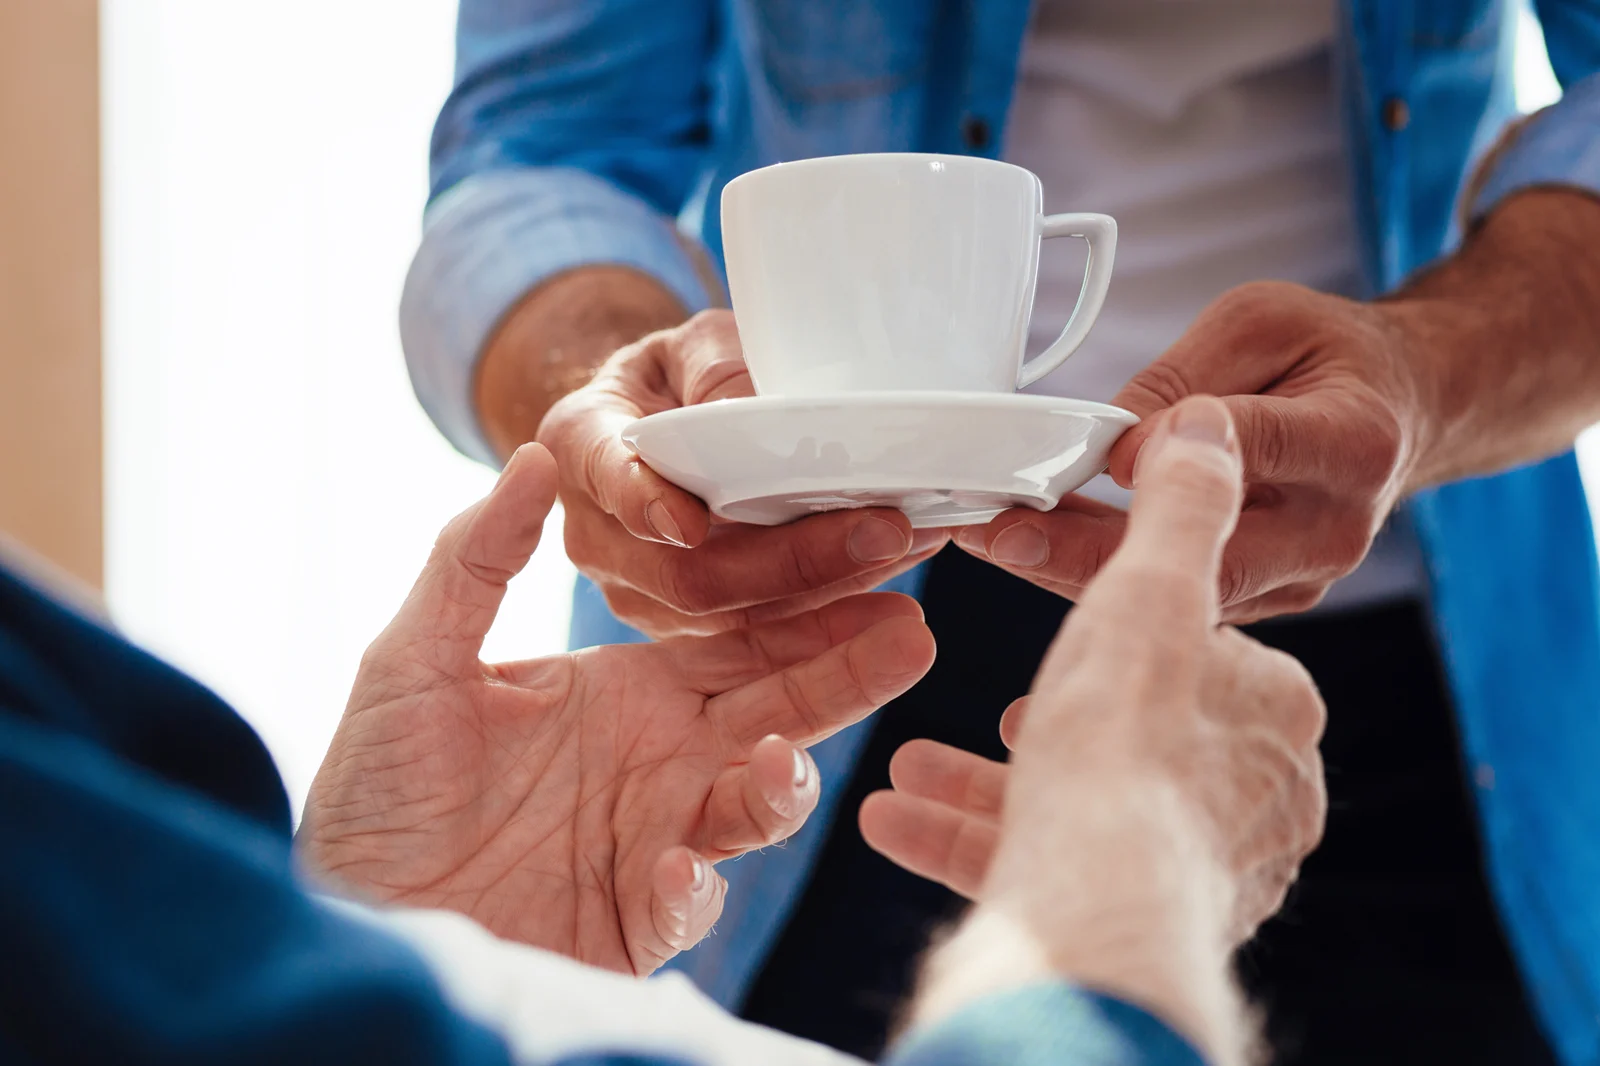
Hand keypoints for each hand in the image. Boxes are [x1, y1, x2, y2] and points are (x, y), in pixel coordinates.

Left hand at [298, 443, 935, 975]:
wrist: (345, 905)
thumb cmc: (376, 787)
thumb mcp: (414, 658)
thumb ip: (474, 561)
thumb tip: (526, 454)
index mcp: (627, 693)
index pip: (738, 639)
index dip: (803, 603)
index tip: (868, 557)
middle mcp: (660, 761)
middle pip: (777, 711)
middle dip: (844, 673)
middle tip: (910, 628)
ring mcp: (654, 840)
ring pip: (752, 807)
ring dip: (783, 785)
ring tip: (788, 762)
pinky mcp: (631, 922)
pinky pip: (683, 902)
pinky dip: (690, 887)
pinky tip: (676, 864)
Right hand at [537, 309, 947, 637]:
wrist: (661, 426)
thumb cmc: (681, 376)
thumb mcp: (695, 344)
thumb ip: (718, 366)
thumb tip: (755, 407)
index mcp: (581, 446)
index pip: (606, 476)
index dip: (644, 503)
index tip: (691, 522)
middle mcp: (597, 533)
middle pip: (684, 573)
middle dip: (792, 561)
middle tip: (883, 529)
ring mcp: (636, 591)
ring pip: (729, 617)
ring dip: (827, 590)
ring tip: (909, 543)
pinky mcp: (683, 626)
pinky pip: (756, 635)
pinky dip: (828, 606)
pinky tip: (888, 568)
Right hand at [881, 398, 1325, 1062]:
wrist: (1096, 909)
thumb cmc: (1125, 750)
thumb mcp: (1146, 593)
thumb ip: (1177, 508)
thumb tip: (1207, 428)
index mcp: (1273, 719)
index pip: (1202, 661)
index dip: (1126, 645)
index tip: (1072, 646)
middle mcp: (1257, 808)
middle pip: (1133, 742)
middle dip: (1045, 726)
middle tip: (1000, 716)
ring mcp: (1198, 878)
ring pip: (1081, 813)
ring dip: (982, 787)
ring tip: (911, 765)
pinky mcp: (1135, 932)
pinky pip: (1049, 873)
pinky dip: (968, 842)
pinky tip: (899, 820)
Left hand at [956, 281, 1423, 620]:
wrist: (1398, 411)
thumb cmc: (1328, 355)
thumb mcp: (1259, 321)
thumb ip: (1186, 375)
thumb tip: (1114, 444)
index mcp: (1352, 441)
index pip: (1251, 451)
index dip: (1170, 453)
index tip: (1098, 457)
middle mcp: (1334, 527)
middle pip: (1205, 553)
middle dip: (1088, 549)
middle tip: (998, 532)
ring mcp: (1303, 578)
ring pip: (1182, 590)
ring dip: (1080, 569)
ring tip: (995, 538)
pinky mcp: (1268, 600)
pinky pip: (1180, 597)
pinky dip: (1108, 577)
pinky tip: (1038, 551)